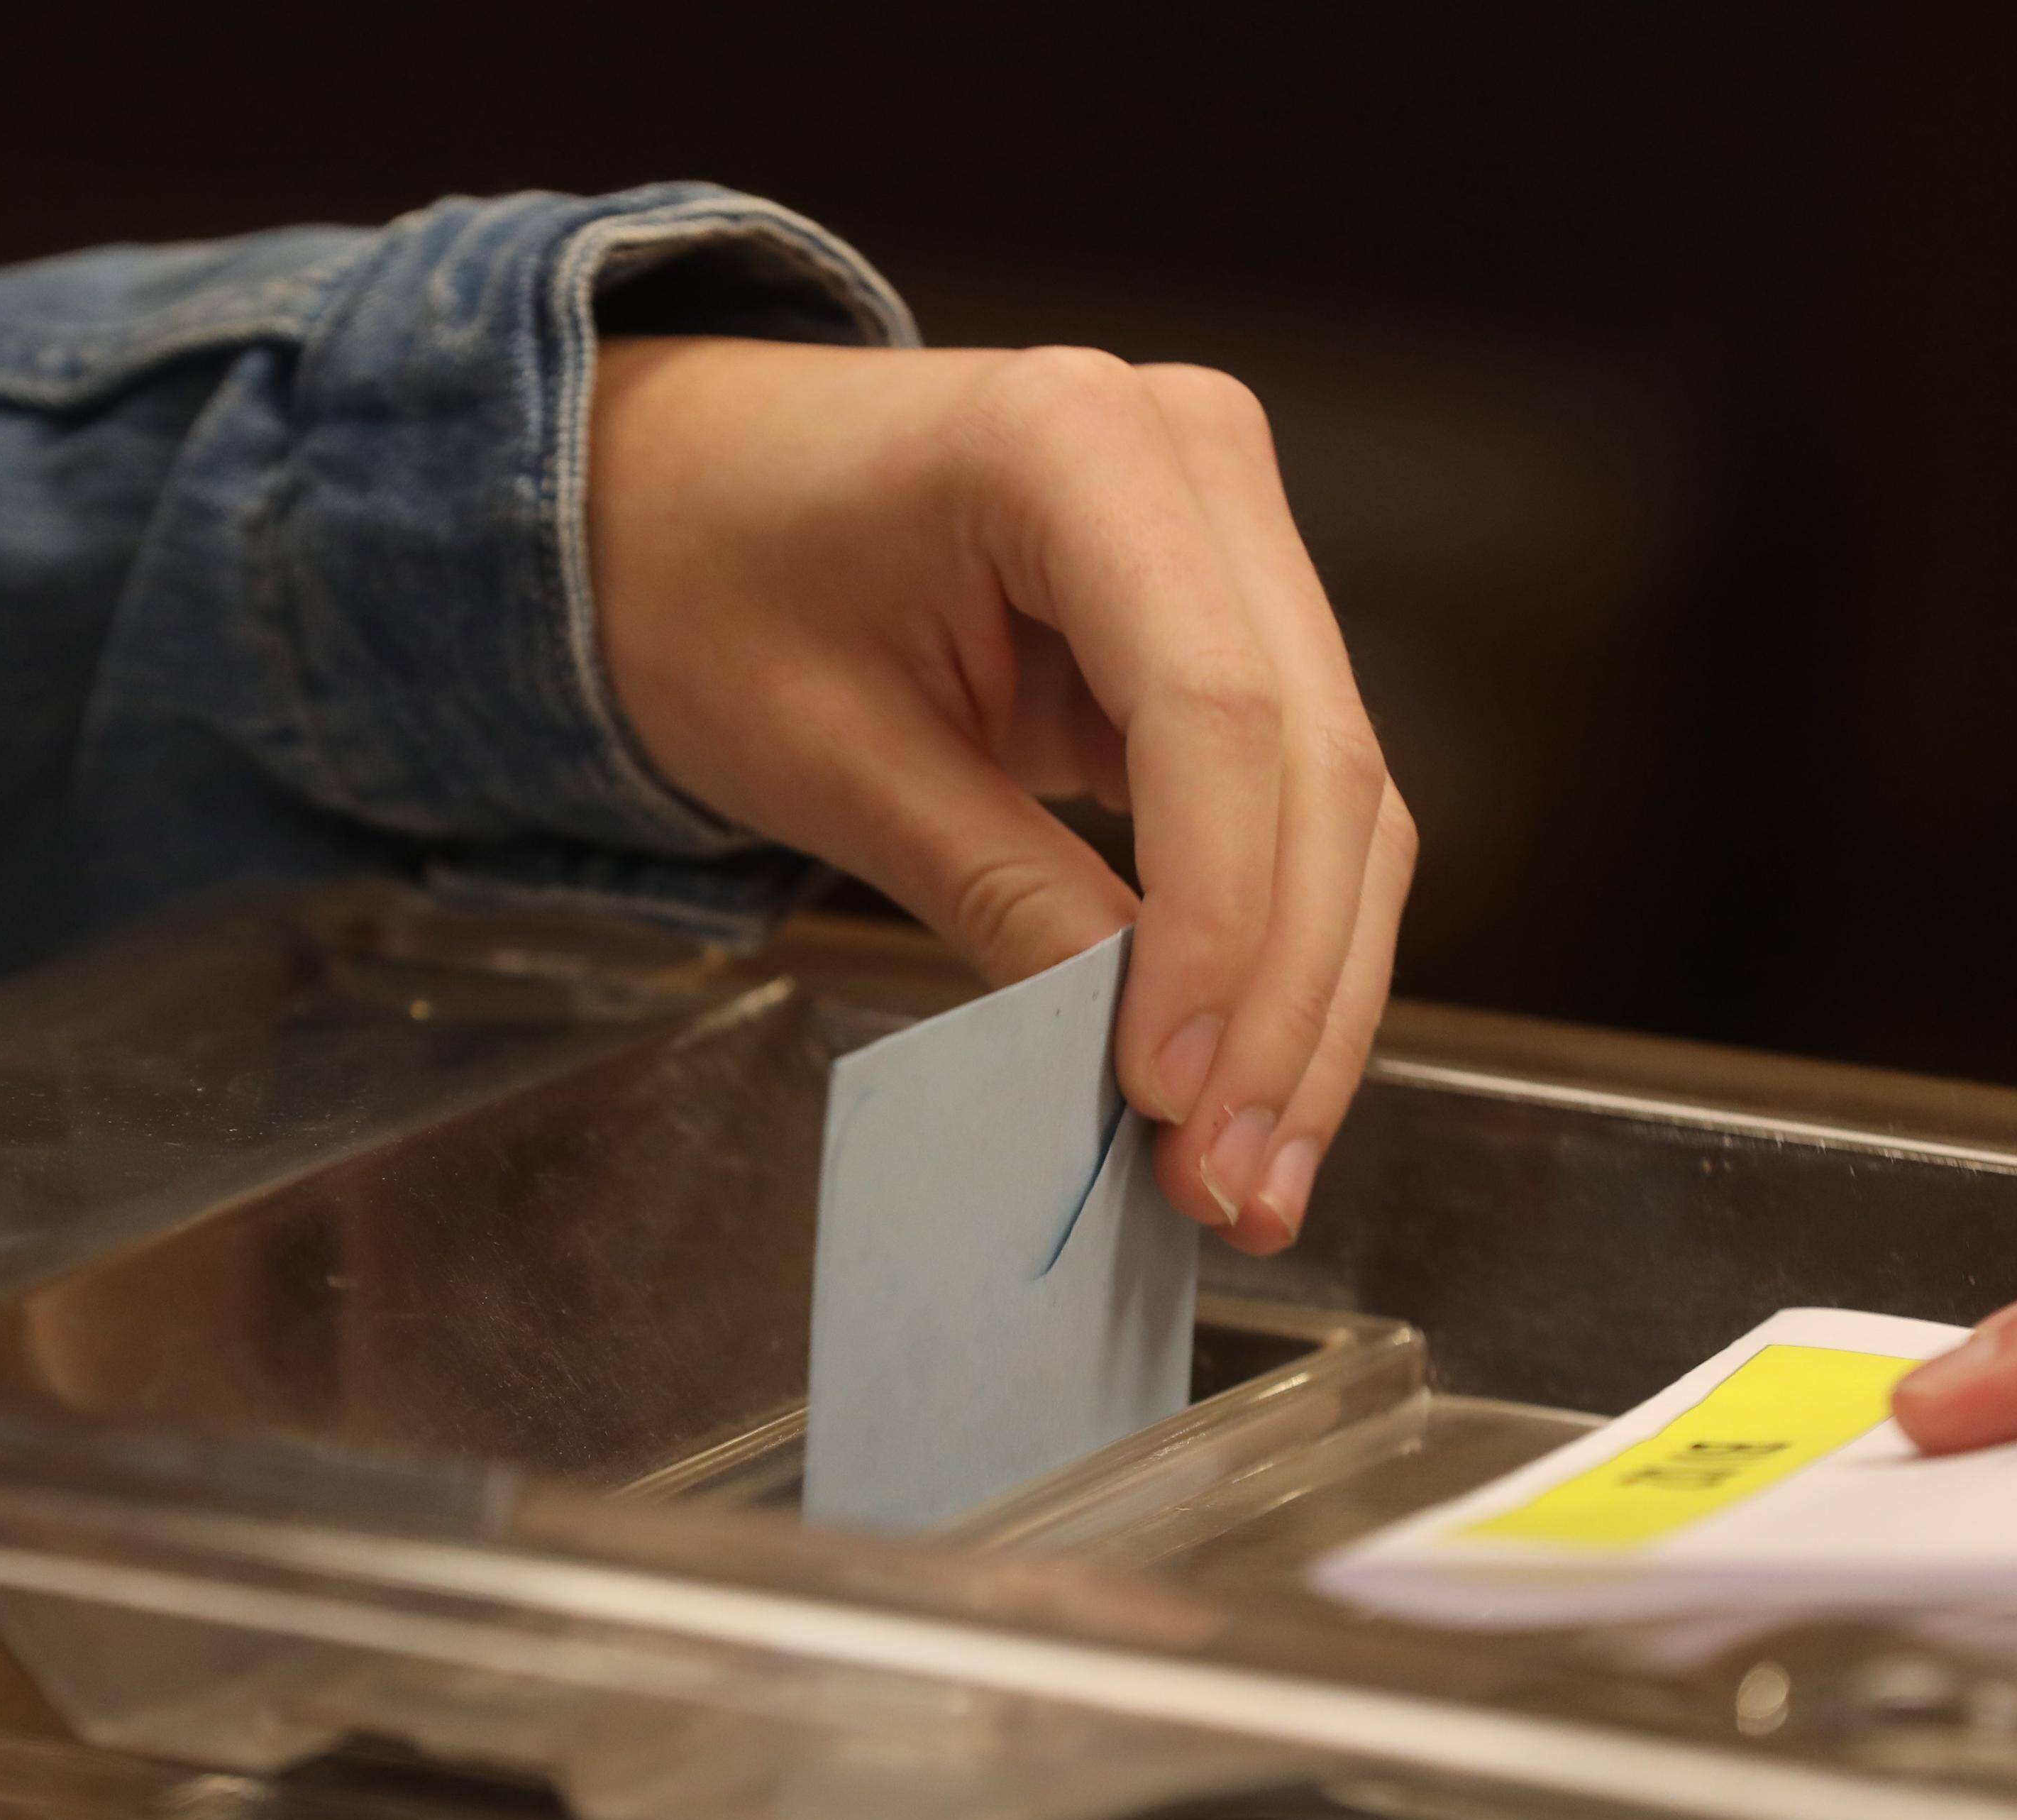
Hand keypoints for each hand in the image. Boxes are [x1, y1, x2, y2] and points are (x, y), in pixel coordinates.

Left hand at [586, 337, 1412, 1252]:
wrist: (675, 486)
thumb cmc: (710, 588)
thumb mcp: (826, 753)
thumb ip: (1000, 892)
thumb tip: (1142, 1068)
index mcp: (1074, 439)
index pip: (1214, 712)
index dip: (1217, 924)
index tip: (1171, 1092)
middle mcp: (1196, 454)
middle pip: (1314, 761)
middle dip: (1285, 996)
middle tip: (1237, 1184)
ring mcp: (1232, 524)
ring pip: (1341, 794)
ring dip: (1311, 998)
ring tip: (1253, 1176)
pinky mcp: (1231, 610)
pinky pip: (1294, 794)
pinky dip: (1279, 942)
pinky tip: (1246, 1083)